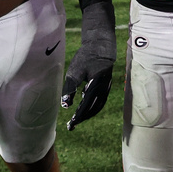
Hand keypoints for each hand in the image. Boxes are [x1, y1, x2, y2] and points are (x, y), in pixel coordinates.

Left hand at [62, 1, 115, 129]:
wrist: (100, 46)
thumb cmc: (86, 57)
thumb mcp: (75, 71)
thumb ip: (70, 88)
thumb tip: (65, 105)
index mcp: (96, 86)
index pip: (86, 105)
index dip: (78, 116)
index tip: (70, 124)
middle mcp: (103, 89)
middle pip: (93, 109)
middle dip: (82, 118)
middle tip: (71, 125)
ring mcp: (107, 88)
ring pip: (98, 106)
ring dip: (88, 114)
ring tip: (77, 119)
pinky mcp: (106, 86)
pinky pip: (100, 101)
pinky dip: (93, 107)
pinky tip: (84, 106)